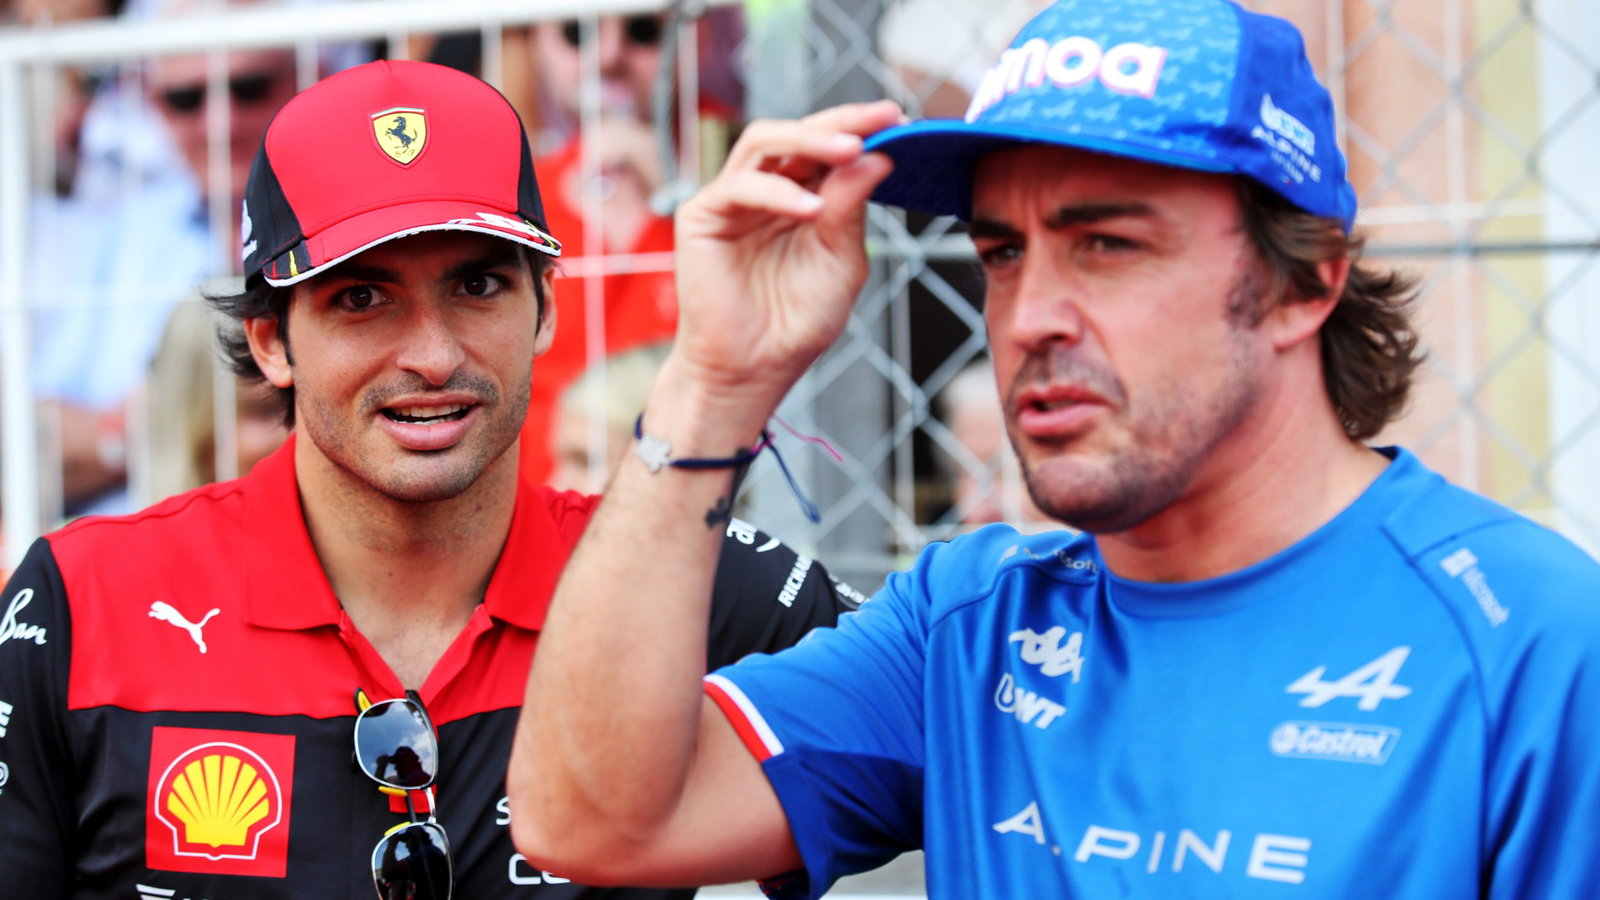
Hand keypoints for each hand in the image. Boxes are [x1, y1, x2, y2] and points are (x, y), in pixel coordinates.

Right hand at [667, 101, 901, 409]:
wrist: (752, 370)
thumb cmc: (795, 324)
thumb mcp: (840, 262)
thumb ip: (851, 210)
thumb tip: (877, 157)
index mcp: (801, 196)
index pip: (828, 147)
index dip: (862, 129)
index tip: (901, 118)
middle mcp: (765, 189)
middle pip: (798, 132)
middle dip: (842, 121)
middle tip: (879, 118)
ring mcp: (732, 199)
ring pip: (765, 141)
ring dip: (811, 139)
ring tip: (851, 149)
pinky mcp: (702, 216)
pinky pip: (741, 186)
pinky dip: (779, 191)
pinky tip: (811, 209)